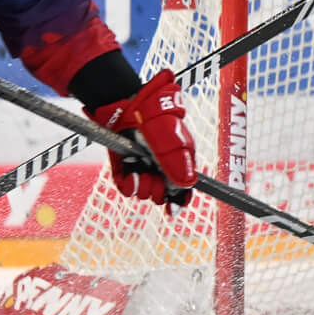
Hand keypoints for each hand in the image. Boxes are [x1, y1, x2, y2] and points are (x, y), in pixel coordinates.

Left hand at [91, 68, 197, 205]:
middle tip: (155, 179)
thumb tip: (188, 185)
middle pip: (164, 196)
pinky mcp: (126, 170)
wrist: (126, 106)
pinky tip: (131, 174)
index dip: (180, 201)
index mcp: (180, 162)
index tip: (173, 208)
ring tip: (141, 170)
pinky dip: (130, 186)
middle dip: (159, 193)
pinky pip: (128, 189)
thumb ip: (178, 162)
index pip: (184, 189)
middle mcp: (162, 168)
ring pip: (146, 195)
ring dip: (144, 186)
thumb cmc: (154, 118)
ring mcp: (144, 169)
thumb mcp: (171, 139)